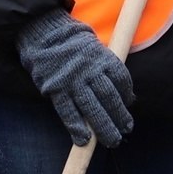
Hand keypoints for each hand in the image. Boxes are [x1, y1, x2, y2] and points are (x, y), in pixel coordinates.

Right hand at [15, 9, 135, 147]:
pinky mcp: (55, 89)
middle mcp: (89, 70)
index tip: (129, 104)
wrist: (43, 33)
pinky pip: (68, 111)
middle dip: (120, 116)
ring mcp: (72, 81)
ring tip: (112, 140)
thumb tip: (127, 94)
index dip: (127, 94)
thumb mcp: (95, 47)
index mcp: (102, 57)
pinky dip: (76, 127)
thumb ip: (109, 67)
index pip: (121, 79)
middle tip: (126, 129)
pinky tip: (84, 139)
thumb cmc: (73, 42)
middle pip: (109, 97)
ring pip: (91, 108)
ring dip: (103, 127)